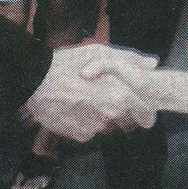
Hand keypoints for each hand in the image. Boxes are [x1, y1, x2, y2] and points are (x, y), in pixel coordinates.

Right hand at [24, 44, 158, 141]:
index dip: (145, 109)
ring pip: (104, 122)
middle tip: (98, 92)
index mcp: (118, 95)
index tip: (144, 110)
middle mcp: (109, 115)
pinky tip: (73, 106)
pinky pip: (88, 129)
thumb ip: (130, 59)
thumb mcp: (100, 52)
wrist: (35, 82)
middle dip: (115, 106)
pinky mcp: (79, 136)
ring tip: (81, 96)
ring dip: (98, 113)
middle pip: (122, 115)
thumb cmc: (68, 64)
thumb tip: (152, 63)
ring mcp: (94, 128)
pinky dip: (84, 120)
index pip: (144, 110)